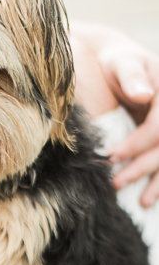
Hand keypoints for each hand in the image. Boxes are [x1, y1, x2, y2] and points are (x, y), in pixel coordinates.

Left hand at [98, 41, 158, 206]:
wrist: (120, 62)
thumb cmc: (117, 62)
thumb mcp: (122, 63)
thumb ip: (131, 76)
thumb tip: (143, 94)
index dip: (137, 144)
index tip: (111, 157)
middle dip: (143, 166)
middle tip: (117, 183)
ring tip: (143, 202)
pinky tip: (153, 196)